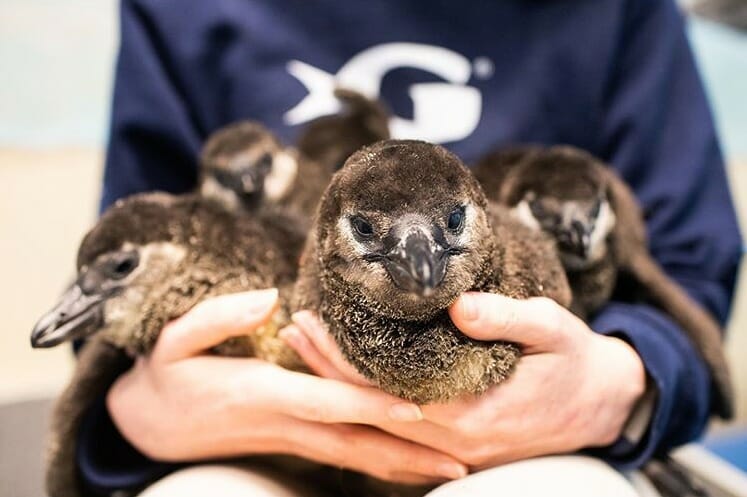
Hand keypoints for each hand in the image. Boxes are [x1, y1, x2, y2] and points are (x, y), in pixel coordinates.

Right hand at [107, 289, 467, 483]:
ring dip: (403, 465)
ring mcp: (290, 438)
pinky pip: (344, 455)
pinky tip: (409, 463)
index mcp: (260, 394)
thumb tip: (268, 299)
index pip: (324, 402)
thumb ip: (217, 318)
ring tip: (452, 470)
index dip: (369, 405)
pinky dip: (380, 461)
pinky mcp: (292, 440)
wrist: (146, 426)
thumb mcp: (173, 341)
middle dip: (407, 453)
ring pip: (355, 457)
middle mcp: (283, 423)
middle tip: (460, 461)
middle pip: (354, 443)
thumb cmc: (164, 377)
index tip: (415, 408)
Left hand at [286, 293, 645, 469]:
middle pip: (373, 409)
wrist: (603, 405)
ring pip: (381, 422)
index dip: (344, 360)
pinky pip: (401, 430)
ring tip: (306, 349)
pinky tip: (348, 378)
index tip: (314, 323)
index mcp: (473, 411)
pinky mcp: (459, 445)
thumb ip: (507, 317)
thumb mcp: (552, 328)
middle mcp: (456, 439)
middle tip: (294, 329)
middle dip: (328, 370)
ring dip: (340, 386)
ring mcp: (456, 449)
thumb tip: (459, 306)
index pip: (387, 389)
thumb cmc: (575, 362)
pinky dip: (368, 402)